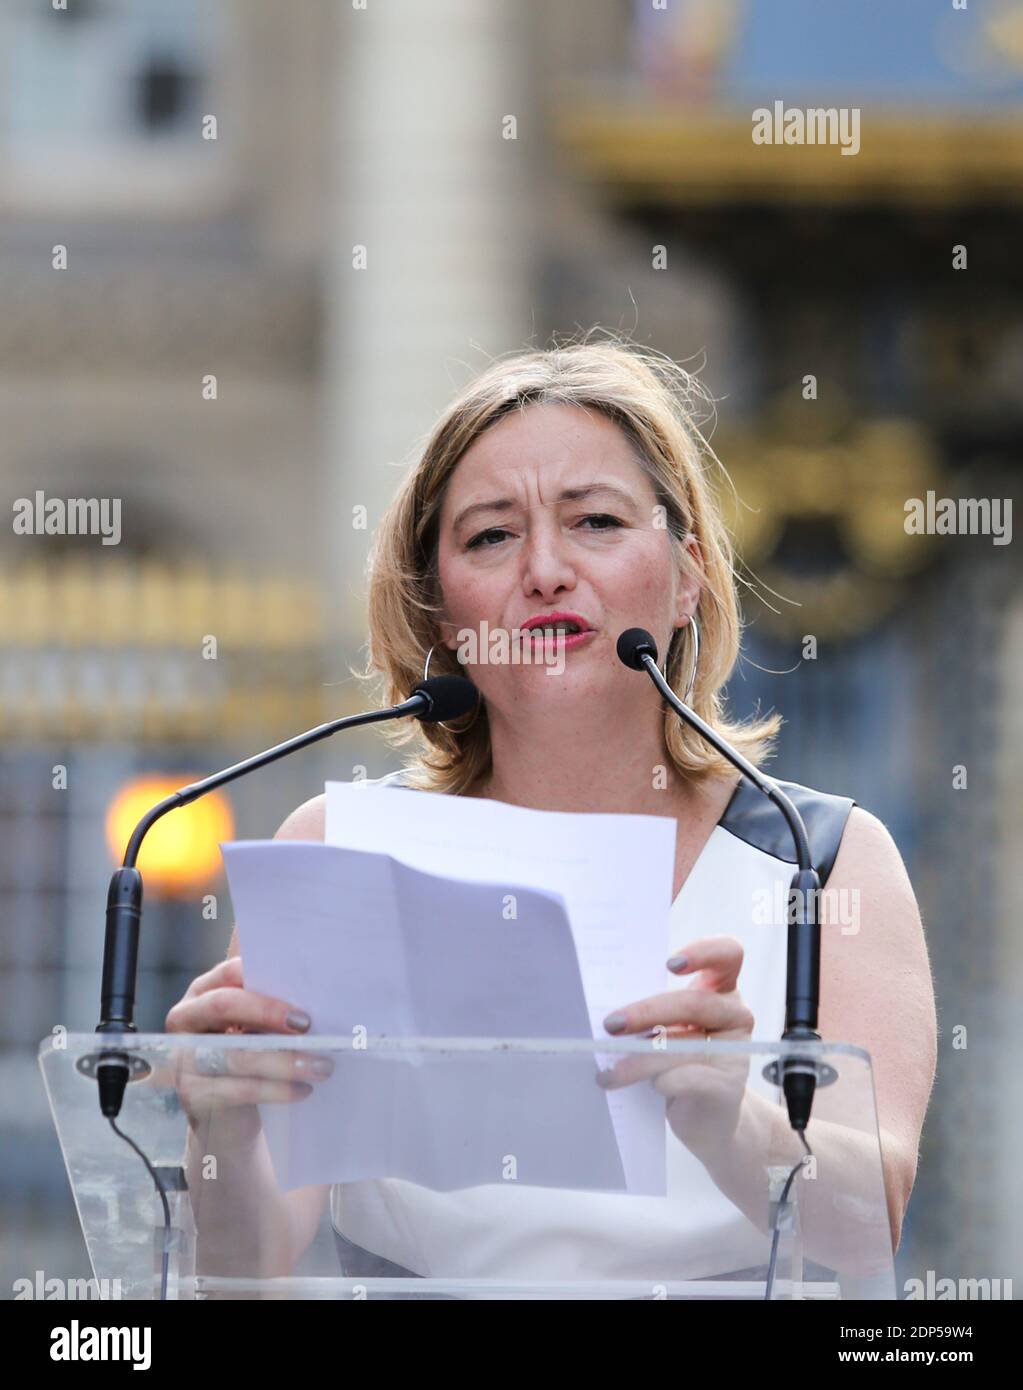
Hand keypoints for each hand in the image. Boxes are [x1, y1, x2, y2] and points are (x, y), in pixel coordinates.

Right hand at [164, 956, 331, 1138]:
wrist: (227, 1118)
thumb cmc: (248, 1058)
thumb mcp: (255, 1027)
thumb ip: (270, 1006)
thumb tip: (313, 993)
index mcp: (204, 991)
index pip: (229, 972)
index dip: (263, 980)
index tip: (299, 990)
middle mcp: (185, 1018)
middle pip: (223, 1005)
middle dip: (268, 1012)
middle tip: (307, 1025)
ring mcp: (182, 1057)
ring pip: (236, 1054)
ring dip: (284, 1060)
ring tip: (320, 1065)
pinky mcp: (191, 1094)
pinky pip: (239, 1089)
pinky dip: (276, 1089)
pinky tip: (302, 1089)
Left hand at [599, 936, 753, 1154]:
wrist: (708, 1117)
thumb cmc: (680, 1062)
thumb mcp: (671, 1028)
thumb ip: (654, 1011)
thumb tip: (610, 1012)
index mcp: (722, 988)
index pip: (728, 954)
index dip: (703, 952)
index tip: (669, 964)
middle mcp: (735, 1014)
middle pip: (693, 1002)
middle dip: (646, 1013)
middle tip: (611, 1025)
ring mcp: (736, 1051)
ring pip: (683, 1045)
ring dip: (638, 1058)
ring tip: (610, 1071)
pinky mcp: (729, 1086)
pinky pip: (686, 1078)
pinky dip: (656, 1082)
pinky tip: (633, 1086)